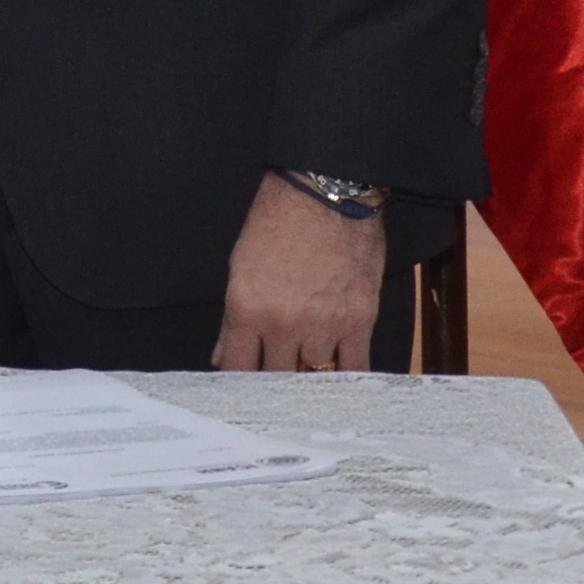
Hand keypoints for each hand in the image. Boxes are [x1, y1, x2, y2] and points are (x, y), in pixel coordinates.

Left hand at [212, 172, 384, 371]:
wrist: (325, 193)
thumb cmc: (278, 221)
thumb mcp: (240, 265)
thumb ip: (233, 319)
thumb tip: (224, 356)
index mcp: (246, 308)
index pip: (237, 369)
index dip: (240, 383)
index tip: (244, 390)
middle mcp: (282, 324)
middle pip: (276, 378)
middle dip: (275, 380)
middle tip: (279, 377)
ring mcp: (322, 326)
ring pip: (314, 374)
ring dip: (311, 372)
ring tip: (310, 369)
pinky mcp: (359, 321)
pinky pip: (355, 367)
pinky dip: (348, 376)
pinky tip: (343, 380)